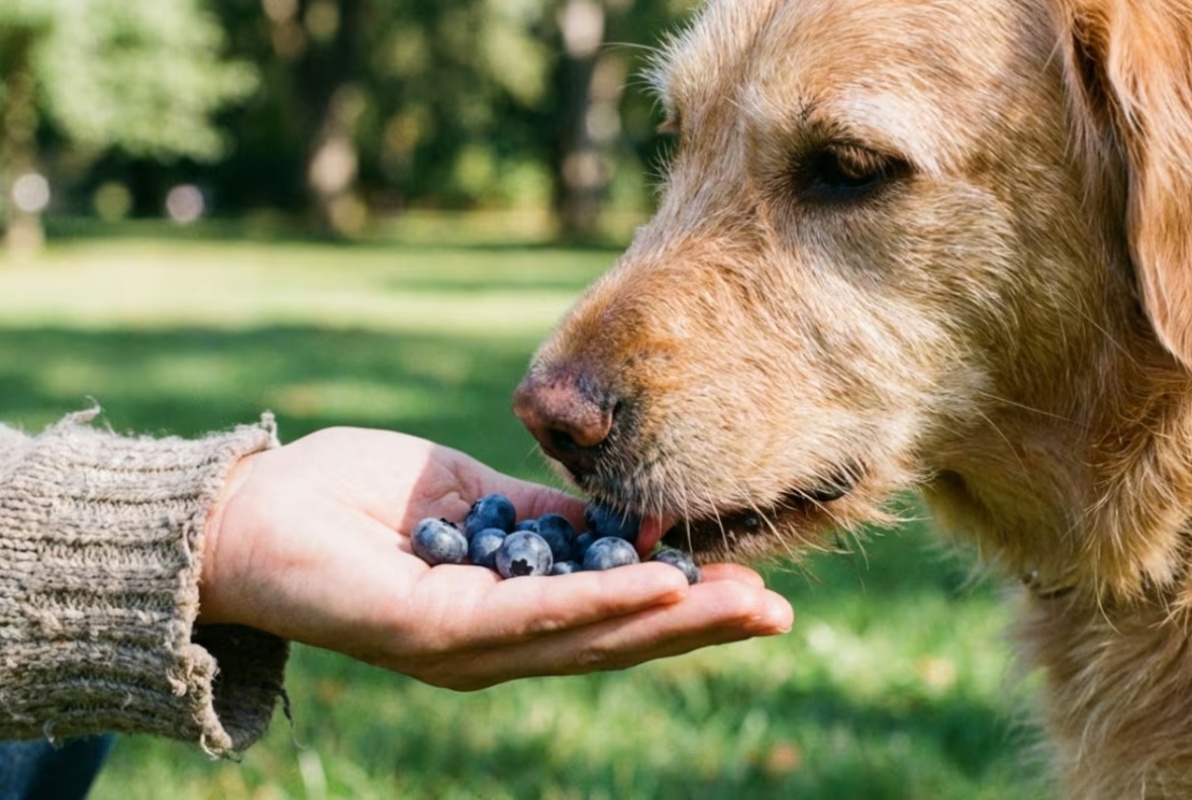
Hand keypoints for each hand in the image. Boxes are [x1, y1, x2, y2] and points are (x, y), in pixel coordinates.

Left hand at [200, 427, 793, 689]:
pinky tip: (662, 588)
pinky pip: (532, 616)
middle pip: (613, 639)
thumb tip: (604, 517)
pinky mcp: (434, 632)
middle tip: (780, 612)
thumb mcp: (463, 498)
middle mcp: (492, 642)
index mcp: (502, 607)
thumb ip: (528, 517)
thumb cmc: (345, 498)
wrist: (247, 509)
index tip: (746, 584)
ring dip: (672, 622)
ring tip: (747, 605)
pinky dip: (602, 602)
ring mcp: (465, 644)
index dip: (678, 605)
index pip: (605, 612)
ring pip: (588, 637)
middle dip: (698, 625)